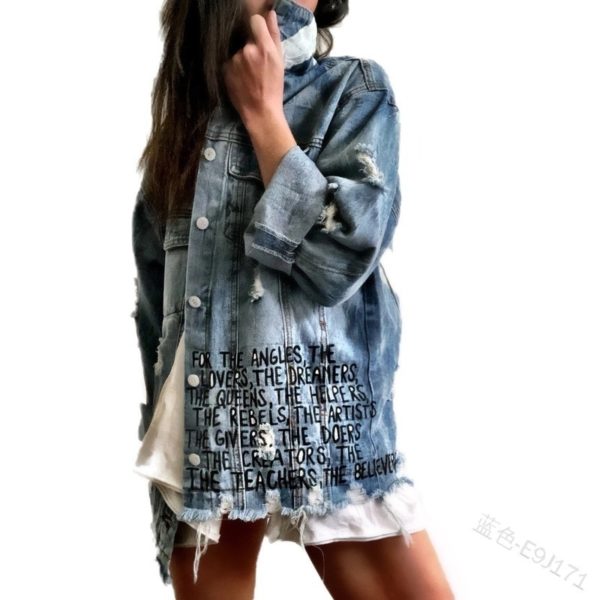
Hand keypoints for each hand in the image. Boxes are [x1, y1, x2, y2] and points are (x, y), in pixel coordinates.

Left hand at [223, 8, 296, 186]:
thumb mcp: (280, 61)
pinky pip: (229, 61)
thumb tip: (270, 13)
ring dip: (241, 57)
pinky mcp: (224, 70)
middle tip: (256, 65)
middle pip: (245, 38)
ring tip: (248, 74)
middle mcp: (247, 51)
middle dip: (250, 46)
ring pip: (236, 50)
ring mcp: (234, 61)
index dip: (257, 27)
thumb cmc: (273, 87)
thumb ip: (273, 34)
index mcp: (264, 47)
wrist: (260, 112)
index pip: (255, 21)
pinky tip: (240, 79)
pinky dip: (233, 67)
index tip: (258, 35)